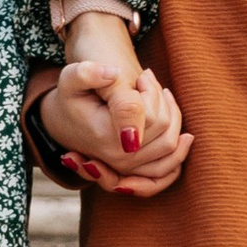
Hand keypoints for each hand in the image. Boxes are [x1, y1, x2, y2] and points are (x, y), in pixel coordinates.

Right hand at [39, 57, 192, 196]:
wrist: (64, 120)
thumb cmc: (71, 96)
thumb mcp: (72, 78)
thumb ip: (88, 74)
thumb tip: (113, 74)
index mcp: (105, 136)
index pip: (150, 115)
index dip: (152, 91)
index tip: (143, 76)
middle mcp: (118, 159)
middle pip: (164, 128)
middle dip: (161, 100)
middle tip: (147, 82)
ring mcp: (129, 169)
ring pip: (171, 145)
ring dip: (173, 118)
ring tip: (161, 97)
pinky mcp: (137, 173)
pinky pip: (168, 169)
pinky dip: (178, 150)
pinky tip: (182, 132)